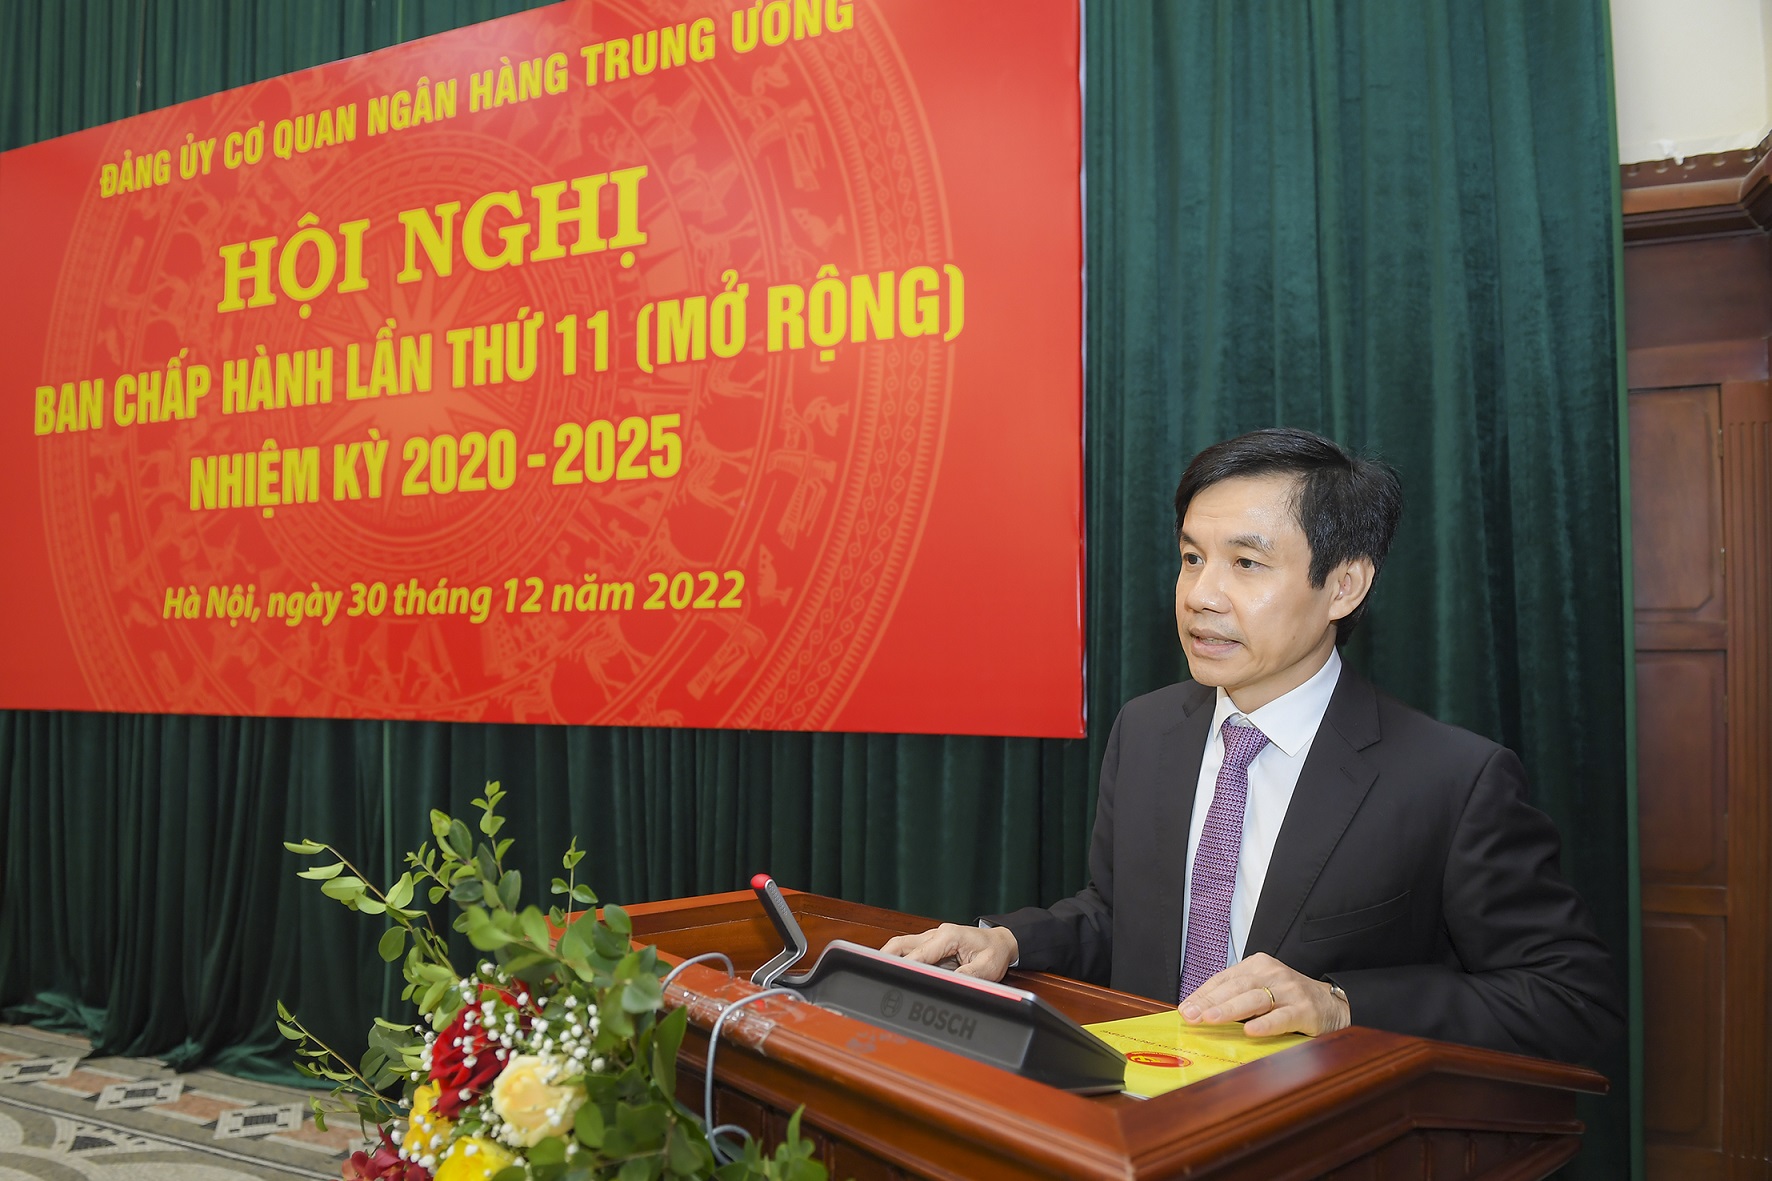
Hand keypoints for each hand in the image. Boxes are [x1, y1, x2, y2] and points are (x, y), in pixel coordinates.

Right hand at [880, 923, 1018, 981]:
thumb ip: (968, 977)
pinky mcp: (930, 945)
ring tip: (875, 974)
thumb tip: (951, 985)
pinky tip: (891, 974)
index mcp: (948, 936)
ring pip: (901, 945)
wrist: (1000, 941)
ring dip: (888, 958)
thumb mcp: (988, 968)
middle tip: (872, 973)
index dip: (905, 967)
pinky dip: (897, 960)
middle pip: (901, 944)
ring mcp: (931, 938)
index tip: (891, 977)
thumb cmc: (994, 953)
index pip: (919, 953)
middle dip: (885, 958)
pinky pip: (909, 951)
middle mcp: (936, 934)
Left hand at [1179, 952, 1350, 1036]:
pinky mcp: (1306, 1010)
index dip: (1203, 994)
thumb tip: (1199, 1013)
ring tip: (1209, 1019)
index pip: (1224, 978)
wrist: (1333, 1004)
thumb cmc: (1289, 999)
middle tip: (1190, 1016)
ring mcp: (1290, 991)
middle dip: (1210, 1002)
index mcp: (1258, 965)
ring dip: (1230, 1010)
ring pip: (1255, 999)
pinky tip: (1250, 1030)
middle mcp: (1273, 973)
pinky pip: (1282, 1017)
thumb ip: (1236, 997)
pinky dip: (1265, 1024)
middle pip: (1235, 987)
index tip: (1185, 1009)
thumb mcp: (1262, 990)